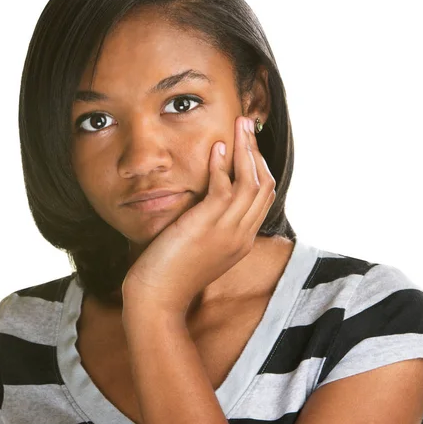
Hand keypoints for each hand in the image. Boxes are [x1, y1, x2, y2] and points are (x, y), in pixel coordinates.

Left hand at [122, 115, 275, 317]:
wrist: (158, 299)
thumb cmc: (170, 275)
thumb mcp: (200, 248)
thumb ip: (211, 227)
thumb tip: (204, 203)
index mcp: (242, 240)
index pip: (263, 197)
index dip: (258, 167)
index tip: (248, 147)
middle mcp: (242, 235)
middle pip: (264, 185)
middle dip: (258, 151)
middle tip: (248, 126)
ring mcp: (228, 231)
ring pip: (251, 182)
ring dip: (246, 149)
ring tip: (239, 125)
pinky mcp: (208, 225)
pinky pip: (225, 187)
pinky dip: (224, 164)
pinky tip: (218, 147)